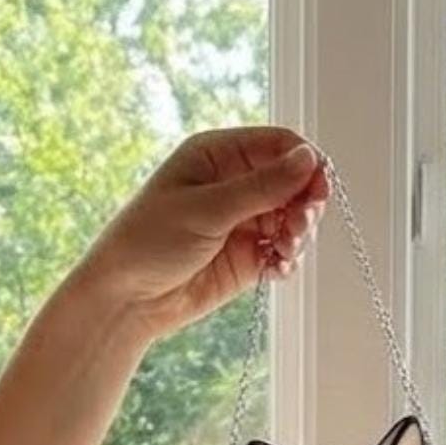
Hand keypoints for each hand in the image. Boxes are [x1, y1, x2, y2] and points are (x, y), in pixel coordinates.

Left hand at [77, 126, 330, 341]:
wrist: (126, 299)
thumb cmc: (150, 242)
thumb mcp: (206, 209)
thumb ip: (261, 187)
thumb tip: (310, 158)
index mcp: (218, 155)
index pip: (278, 145)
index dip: (305, 162)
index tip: (319, 189)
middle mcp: (234, 184)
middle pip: (293, 182)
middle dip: (304, 203)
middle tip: (299, 227)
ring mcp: (242, 222)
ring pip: (293, 218)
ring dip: (298, 234)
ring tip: (284, 252)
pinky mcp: (247, 258)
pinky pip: (282, 252)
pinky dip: (287, 259)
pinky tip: (277, 269)